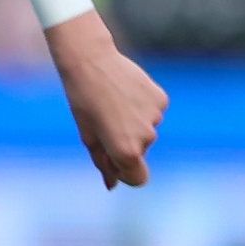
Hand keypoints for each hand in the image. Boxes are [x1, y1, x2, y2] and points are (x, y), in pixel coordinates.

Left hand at [45, 16, 166, 188]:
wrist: (90, 60)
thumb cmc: (83, 101)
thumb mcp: (89, 136)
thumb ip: (103, 163)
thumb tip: (112, 185)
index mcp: (126, 151)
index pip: (138, 178)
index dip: (124, 172)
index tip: (112, 159)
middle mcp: (146, 137)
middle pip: (140, 151)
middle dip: (124, 142)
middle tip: (104, 119)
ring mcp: (156, 117)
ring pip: (146, 129)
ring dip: (132, 122)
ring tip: (113, 102)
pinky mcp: (161, 99)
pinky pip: (153, 111)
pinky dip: (141, 106)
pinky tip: (126, 92)